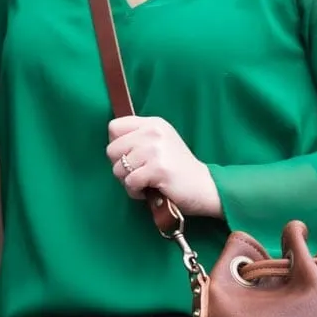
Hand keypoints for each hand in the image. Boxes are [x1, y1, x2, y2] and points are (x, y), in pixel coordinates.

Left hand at [106, 116, 221, 217]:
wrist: (204, 186)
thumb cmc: (178, 169)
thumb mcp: (160, 143)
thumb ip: (138, 139)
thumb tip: (112, 148)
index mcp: (153, 123)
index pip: (114, 127)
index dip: (116, 145)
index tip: (129, 157)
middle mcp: (153, 132)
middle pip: (112, 149)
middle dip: (120, 166)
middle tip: (136, 174)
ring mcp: (155, 150)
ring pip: (118, 168)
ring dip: (127, 182)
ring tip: (144, 183)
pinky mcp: (158, 168)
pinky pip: (130, 182)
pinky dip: (135, 192)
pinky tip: (148, 191)